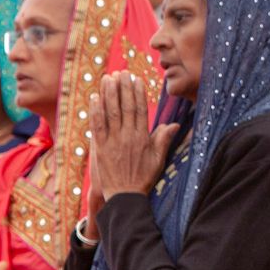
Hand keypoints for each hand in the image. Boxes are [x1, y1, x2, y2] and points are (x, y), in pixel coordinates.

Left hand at [87, 72, 177, 200]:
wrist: (125, 197)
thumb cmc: (143, 178)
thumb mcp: (158, 159)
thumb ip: (164, 139)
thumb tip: (176, 125)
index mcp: (142, 137)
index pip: (140, 109)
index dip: (137, 92)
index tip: (135, 79)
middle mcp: (128, 136)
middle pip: (125, 107)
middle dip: (122, 87)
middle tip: (121, 72)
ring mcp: (113, 141)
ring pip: (110, 113)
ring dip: (108, 94)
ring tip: (107, 78)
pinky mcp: (100, 148)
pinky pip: (97, 126)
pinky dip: (95, 111)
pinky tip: (94, 98)